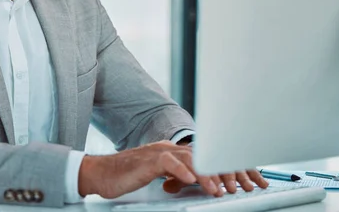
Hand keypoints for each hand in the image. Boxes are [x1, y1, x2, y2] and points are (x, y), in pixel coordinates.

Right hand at [77, 140, 268, 198]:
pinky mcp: (146, 161)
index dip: (221, 168)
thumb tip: (195, 183)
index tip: (238, 182)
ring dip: (206, 175)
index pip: (202, 157)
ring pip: (189, 159)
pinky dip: (182, 172)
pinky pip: (168, 163)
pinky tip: (191, 181)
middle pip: (200, 156)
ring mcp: (157, 153)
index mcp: (171, 152)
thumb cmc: (126, 178)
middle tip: (236, 187)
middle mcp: (167, 149)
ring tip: (218, 189)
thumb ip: (175, 177)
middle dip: (220, 171)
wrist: (100, 174)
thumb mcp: (156, 178)